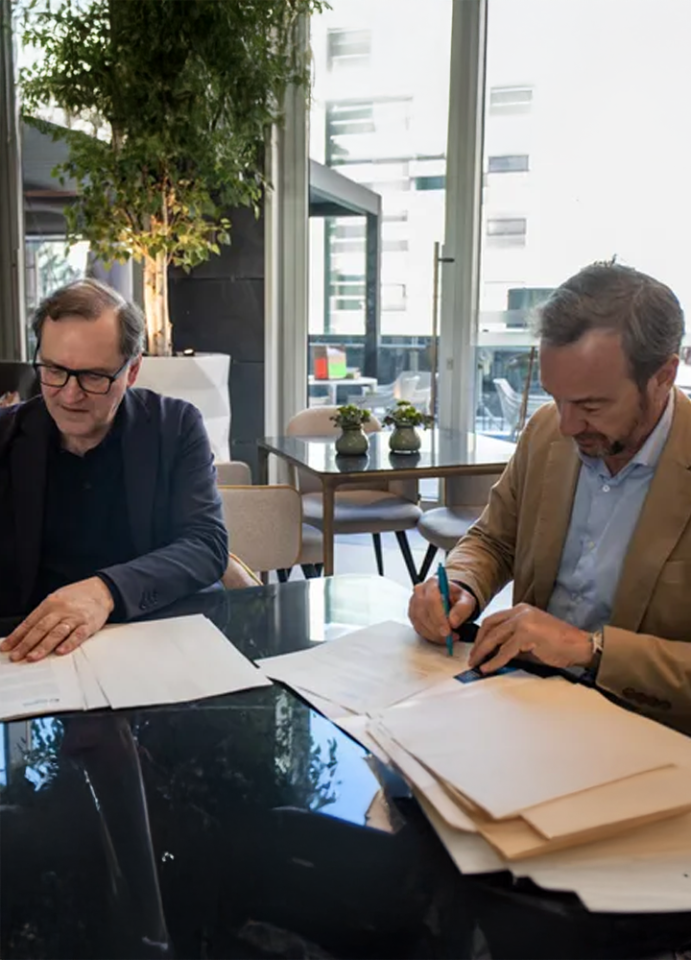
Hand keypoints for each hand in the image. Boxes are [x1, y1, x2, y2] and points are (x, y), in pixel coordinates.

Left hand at [1, 578, 114, 662]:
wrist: (101, 590)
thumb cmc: (77, 597)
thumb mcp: (56, 600)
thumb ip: (43, 616)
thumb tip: (26, 634)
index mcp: (50, 604)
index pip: (30, 622)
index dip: (17, 636)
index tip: (7, 647)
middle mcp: (61, 610)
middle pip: (41, 628)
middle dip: (26, 644)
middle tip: (16, 656)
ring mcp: (75, 617)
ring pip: (57, 632)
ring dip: (43, 646)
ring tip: (32, 657)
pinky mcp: (89, 624)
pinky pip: (78, 635)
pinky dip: (69, 643)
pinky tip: (61, 651)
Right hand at [409, 576, 475, 643]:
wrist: (450, 598)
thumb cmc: (456, 598)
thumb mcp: (466, 600)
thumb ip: (462, 608)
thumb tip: (453, 621)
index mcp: (433, 583)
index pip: (432, 600)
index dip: (439, 617)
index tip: (447, 631)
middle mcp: (420, 591)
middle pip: (423, 613)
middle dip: (437, 629)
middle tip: (449, 637)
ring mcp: (414, 603)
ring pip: (420, 622)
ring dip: (434, 634)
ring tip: (449, 637)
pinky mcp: (412, 614)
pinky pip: (418, 628)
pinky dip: (430, 636)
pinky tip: (441, 637)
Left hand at [468, 603, 591, 672]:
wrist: (580, 645)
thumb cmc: (560, 643)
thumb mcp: (532, 637)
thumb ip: (514, 640)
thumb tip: (495, 653)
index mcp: (521, 610)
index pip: (494, 620)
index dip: (482, 635)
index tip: (477, 647)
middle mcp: (520, 612)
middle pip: (490, 625)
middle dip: (479, 643)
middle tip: (473, 657)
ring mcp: (523, 621)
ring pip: (494, 637)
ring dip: (483, 652)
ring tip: (477, 663)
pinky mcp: (527, 634)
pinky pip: (505, 650)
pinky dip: (494, 661)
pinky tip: (488, 668)